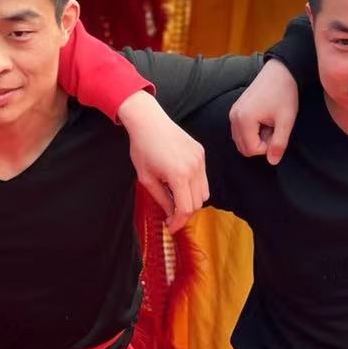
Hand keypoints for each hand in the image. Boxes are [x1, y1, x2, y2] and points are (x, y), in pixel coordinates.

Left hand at [117, 92, 207, 233]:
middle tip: (171, 216)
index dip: (178, 222)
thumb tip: (170, 214)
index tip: (170, 226)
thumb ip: (161, 199)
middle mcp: (194, 168)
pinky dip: (195, 186)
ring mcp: (200, 159)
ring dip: (192, 200)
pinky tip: (180, 183)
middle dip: (185, 213)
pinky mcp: (201, 153)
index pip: (186, 209)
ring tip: (176, 199)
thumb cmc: (142, 148)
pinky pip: (203, 177)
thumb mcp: (146, 179)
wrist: (148, 121)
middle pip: (198, 203)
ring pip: (204, 192)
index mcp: (179, 175)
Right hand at [228, 60, 298, 163]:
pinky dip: (252, 131)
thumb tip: (273, 162)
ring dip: (256, 138)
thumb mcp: (286, 121)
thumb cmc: (285, 94)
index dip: (267, 147)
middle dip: (261, 144)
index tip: (278, 131)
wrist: (280, 71)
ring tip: (269, 123)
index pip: (252, 150)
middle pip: (244, 147)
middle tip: (273, 128)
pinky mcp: (235, 110)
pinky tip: (264, 119)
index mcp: (244, 119)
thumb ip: (279, 143)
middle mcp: (233, 117)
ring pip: (241, 140)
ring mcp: (232, 113)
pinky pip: (240, 131)